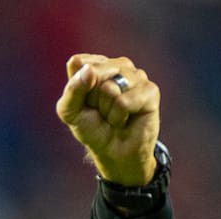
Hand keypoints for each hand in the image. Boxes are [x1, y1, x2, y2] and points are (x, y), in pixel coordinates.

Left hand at [56, 53, 161, 186]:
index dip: (77, 88)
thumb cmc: (92, 129)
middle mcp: (118, 65)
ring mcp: (136, 76)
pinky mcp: (150, 90)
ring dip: (107, 110)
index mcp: (98, 64)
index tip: (85, 102)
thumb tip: (89, 70)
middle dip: (93, 100)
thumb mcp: (70, 111)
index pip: (79, 64)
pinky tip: (125, 120)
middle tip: (101, 111)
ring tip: (114, 116)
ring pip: (110, 88)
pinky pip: (124, 102)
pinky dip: (119, 117)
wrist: (114, 153)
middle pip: (94, 73)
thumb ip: (72, 89)